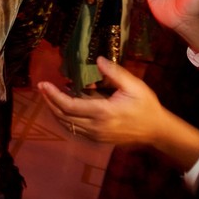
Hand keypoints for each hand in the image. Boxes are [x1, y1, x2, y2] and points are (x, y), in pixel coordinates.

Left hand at [38, 58, 163, 146]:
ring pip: (66, 125)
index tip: (43, 84)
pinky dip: (64, 119)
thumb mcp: (135, 86)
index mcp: (102, 112)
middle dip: (49, 101)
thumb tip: (98, 60)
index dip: (53, 95)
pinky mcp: (96, 139)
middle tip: (41, 87)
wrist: (157, 131)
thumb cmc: (146, 106)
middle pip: (63, 116)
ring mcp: (95, 135)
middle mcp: (95, 126)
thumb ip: (115, 73)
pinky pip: (74, 129)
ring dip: (54, 110)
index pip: (69, 105)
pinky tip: (61, 108)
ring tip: (48, 96)